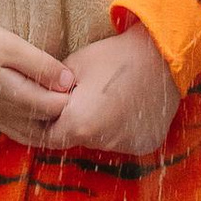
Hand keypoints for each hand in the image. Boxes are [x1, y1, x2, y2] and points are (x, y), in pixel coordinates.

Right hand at [0, 13, 78, 139]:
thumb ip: (41, 66)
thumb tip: (69, 82)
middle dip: (67, 114)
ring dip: (51, 124)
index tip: (85, 81)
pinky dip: (33, 128)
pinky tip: (38, 120)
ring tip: (66, 111)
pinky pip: (17, 129)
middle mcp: (9, 112)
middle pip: (48, 123)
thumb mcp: (11, 46)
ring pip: (32, 131)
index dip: (74, 97)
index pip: (58, 108)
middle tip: (83, 98)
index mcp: (18, 97)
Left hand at [52, 21, 180, 160]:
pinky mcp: (144, 144)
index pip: (48, 136)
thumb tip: (39, 101)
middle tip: (78, 99)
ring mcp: (126, 146)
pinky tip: (123, 106)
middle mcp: (102, 142)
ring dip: (95, 126)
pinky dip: (117, 128)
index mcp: (79, 124)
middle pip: (75, 139)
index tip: (51, 106)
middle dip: (71, 122)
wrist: (161, 54)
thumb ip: (51, 91)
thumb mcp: (72, 67)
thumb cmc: (113, 56)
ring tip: (103, 99)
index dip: (46, 121)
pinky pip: (122, 140)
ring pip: (98, 141)